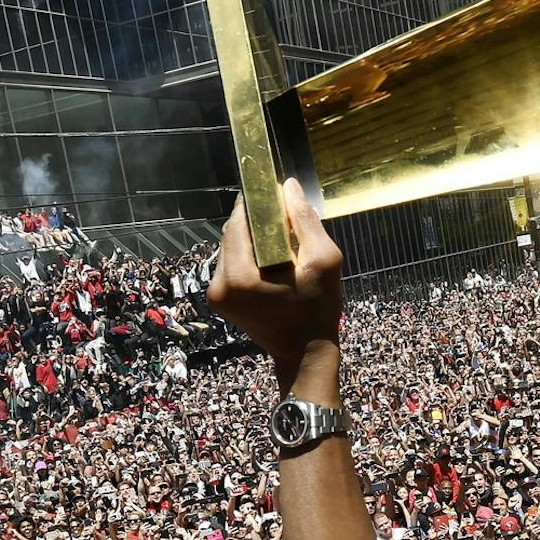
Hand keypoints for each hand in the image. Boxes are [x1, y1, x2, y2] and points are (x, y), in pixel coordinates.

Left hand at [206, 180, 344, 378]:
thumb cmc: (319, 310)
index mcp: (240, 276)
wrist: (304, 353)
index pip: (239, 222)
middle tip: (282, 215)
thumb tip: (288, 186)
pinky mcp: (219, 300)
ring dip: (252, 238)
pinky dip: (249, 256)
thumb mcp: (324, 260)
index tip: (273, 193)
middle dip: (255, 221)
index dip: (255, 203)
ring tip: (279, 239)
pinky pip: (231, 264)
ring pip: (230, 247)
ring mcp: (216, 294)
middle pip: (232, 234)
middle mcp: (219, 284)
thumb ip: (305, 220)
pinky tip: (271, 259)